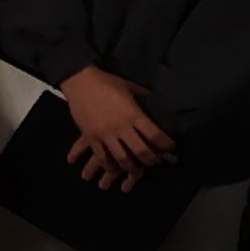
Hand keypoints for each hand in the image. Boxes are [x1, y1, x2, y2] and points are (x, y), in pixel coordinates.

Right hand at [59, 66, 172, 185]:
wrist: (79, 81)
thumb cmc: (106, 82)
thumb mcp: (129, 87)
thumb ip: (143, 96)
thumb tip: (157, 100)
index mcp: (133, 114)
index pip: (155, 135)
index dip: (166, 144)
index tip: (170, 147)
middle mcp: (121, 127)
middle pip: (140, 151)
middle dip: (150, 160)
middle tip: (154, 161)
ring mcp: (105, 134)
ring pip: (121, 158)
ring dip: (131, 167)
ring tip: (136, 169)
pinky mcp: (91, 137)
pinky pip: (101, 156)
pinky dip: (109, 165)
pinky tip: (114, 168)